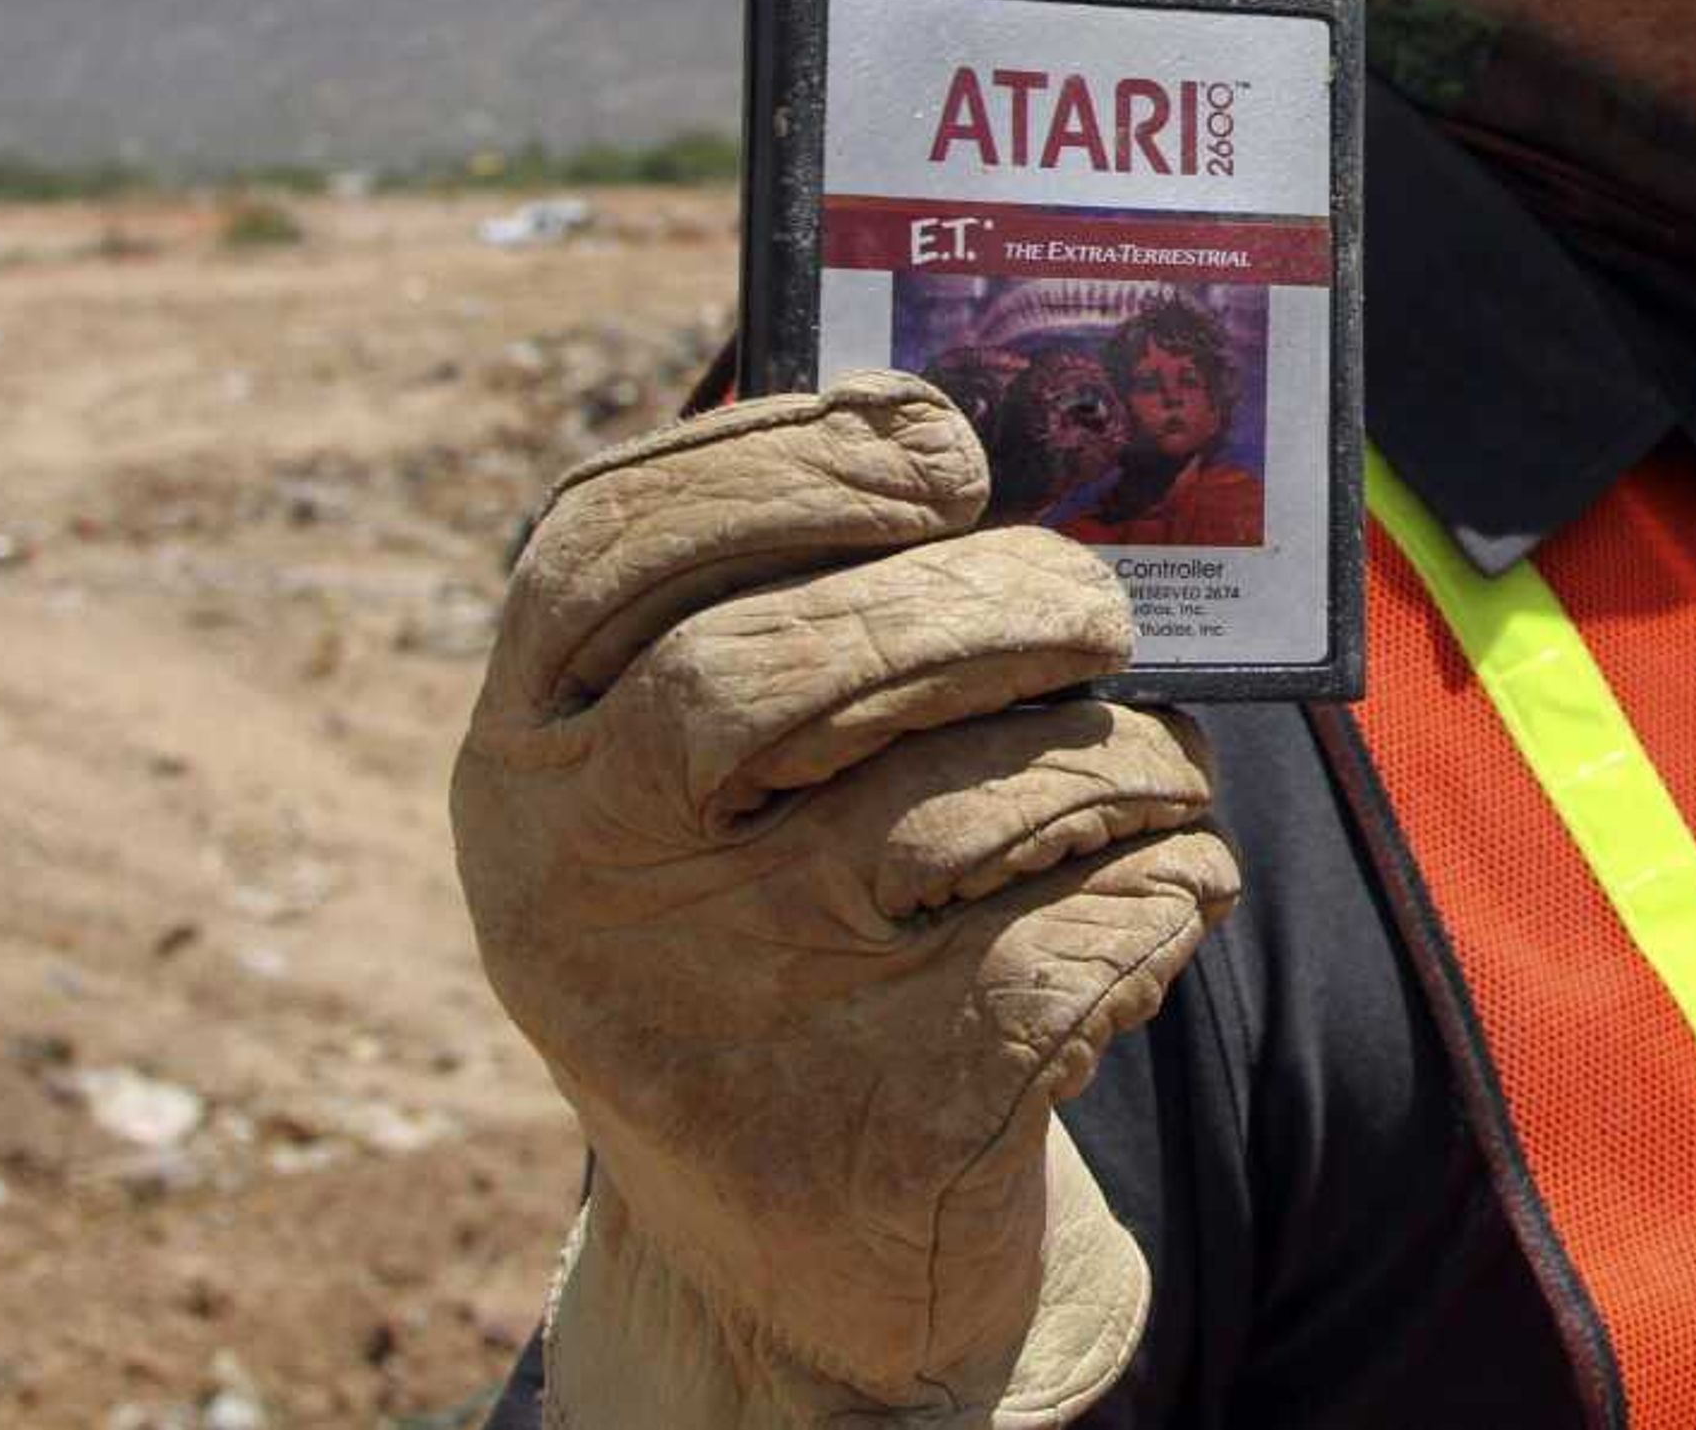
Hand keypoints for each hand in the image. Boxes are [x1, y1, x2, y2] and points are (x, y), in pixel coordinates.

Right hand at [451, 372, 1237, 1422]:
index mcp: (524, 756)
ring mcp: (721, 1014)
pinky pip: (1077, 945)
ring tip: (1155, 771)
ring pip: (971, 807)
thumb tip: (957, 430)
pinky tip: (1171, 890)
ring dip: (1120, 761)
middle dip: (981, 600)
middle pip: (784, 666)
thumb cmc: (784, 933)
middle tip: (1092, 608)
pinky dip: (1165, 891)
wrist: (795, 1265)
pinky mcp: (877, 1132)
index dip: (789, 464)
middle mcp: (583, 883)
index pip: (603, 546)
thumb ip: (788, 610)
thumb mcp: (708, 789)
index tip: (939, 447)